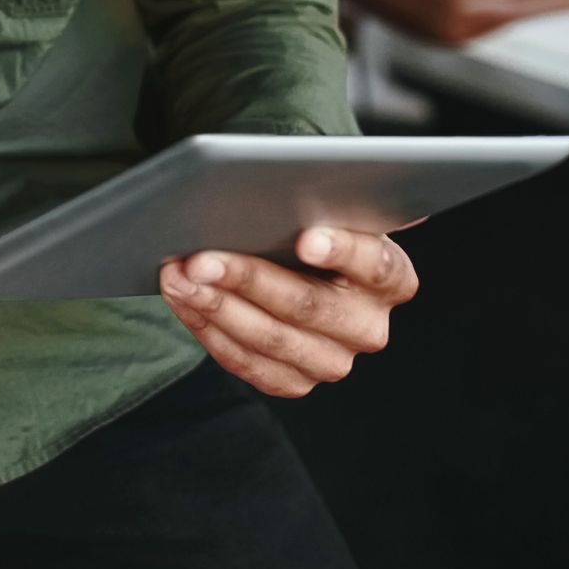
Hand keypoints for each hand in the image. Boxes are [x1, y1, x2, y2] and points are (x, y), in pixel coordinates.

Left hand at [159, 226, 418, 397]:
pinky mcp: (294, 381)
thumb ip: (321, 202)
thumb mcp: (327, 210)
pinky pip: (246, 363)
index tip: (306, 238)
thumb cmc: (314, 226)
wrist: (305, 271)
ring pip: (269, 339)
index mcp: (392, 278)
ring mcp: (331, 361)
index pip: (374, 264)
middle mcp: (368, 327)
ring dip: (215, 307)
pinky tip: (182, 300)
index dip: (340, 250)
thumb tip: (284, 188)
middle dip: (247, 279)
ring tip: (177, 276)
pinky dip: (208, 329)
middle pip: (306, 305)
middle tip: (200, 259)